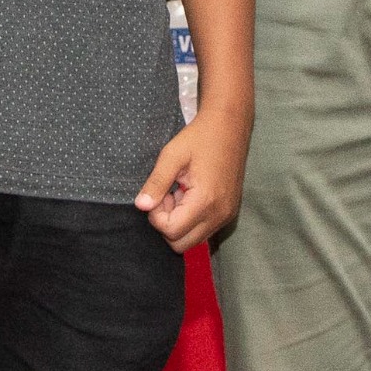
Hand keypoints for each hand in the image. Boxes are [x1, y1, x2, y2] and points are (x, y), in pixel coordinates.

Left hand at [136, 109, 247, 252]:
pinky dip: (192, 220)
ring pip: (193, 240)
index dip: (157, 216)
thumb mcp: (172, 155)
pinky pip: (204, 231)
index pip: (171, 231)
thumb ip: (156, 183)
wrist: (230, 126)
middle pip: (181, 244)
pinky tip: (190, 196)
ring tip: (179, 194)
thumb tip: (140, 206)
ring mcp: (226, 215)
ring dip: (180, 223)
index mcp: (205, 201)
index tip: (160, 193)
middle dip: (167, 224)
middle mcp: (219, 214)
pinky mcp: (229, 212)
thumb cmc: (199, 137)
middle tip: (168, 196)